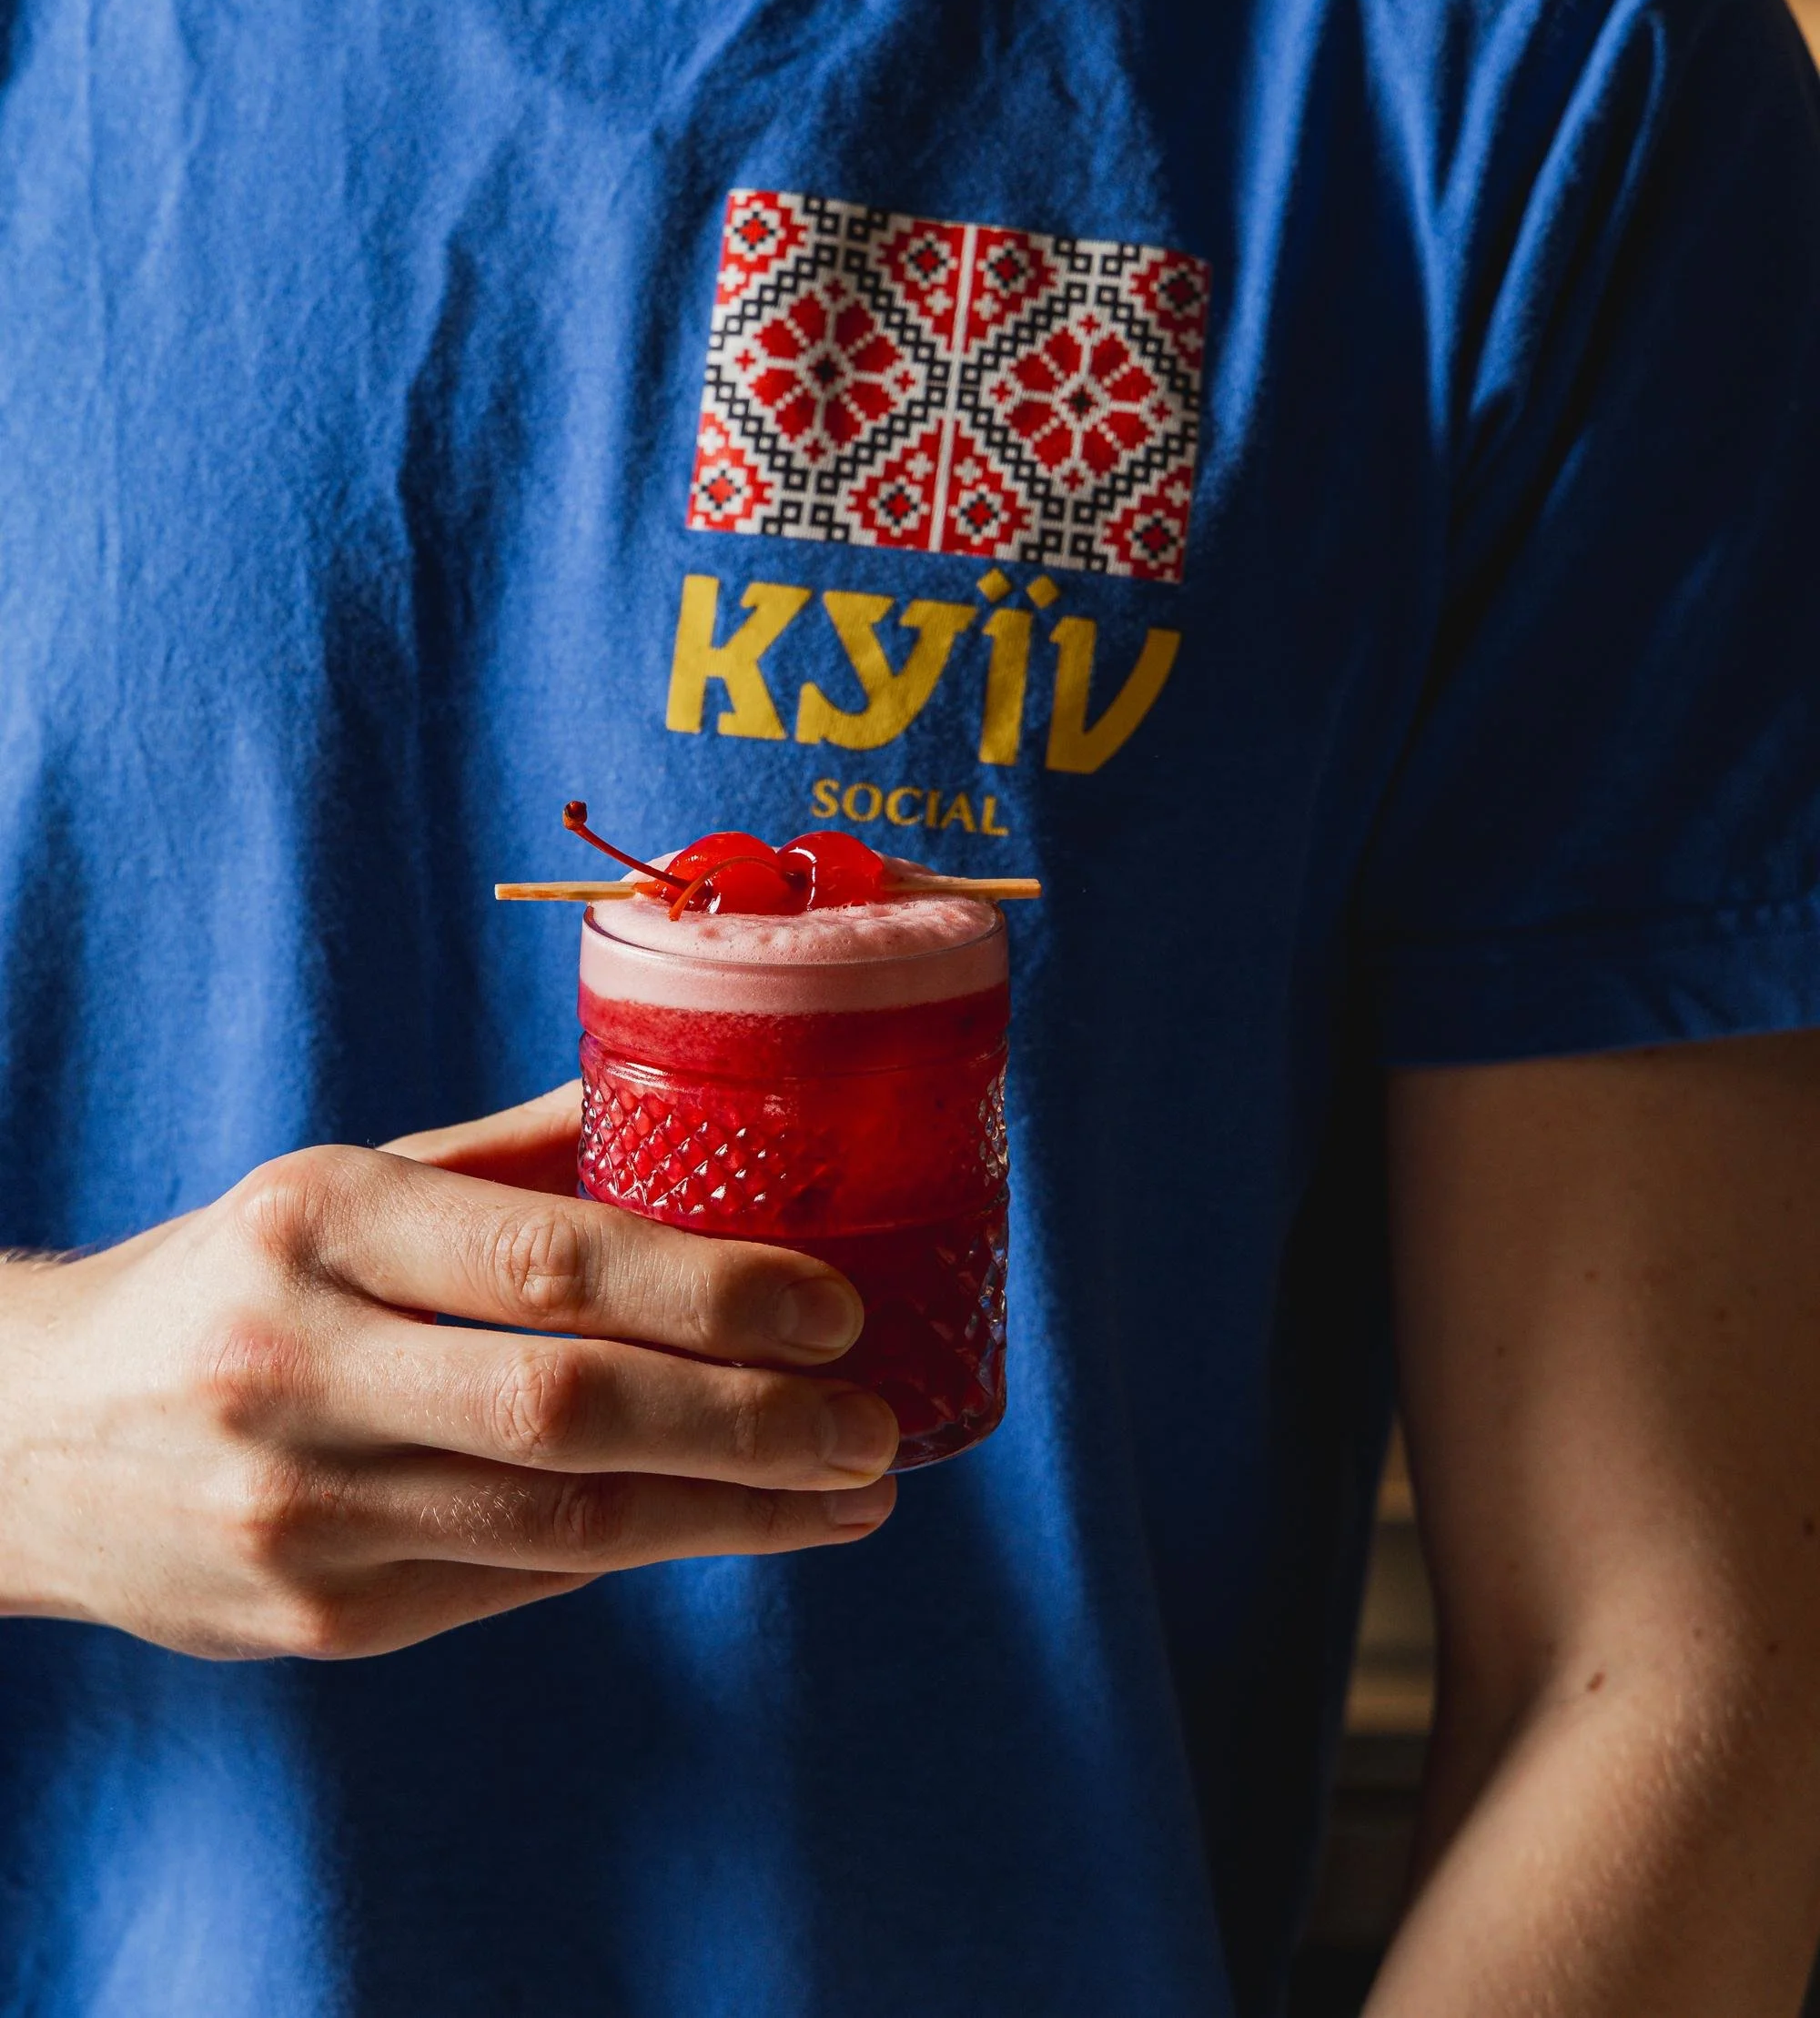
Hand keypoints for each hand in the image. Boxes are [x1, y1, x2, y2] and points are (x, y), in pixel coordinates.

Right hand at [0, 1084, 896, 1659]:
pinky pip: (515, 1585)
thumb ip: (512, 1164)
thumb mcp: (341, 1187)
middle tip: (877, 1423)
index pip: (552, 1259)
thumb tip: (703, 1121)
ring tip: (852, 1492)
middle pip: (572, 1410)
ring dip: (734, 1514)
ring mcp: (297, 1510)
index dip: (716, 1292)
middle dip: (756, 1423)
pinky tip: (727, 1522)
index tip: (838, 1311)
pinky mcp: (313, 1620)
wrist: (20, 1440)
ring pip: (562, 1527)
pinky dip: (640, 1550)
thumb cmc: (228, 1280)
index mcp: (314, 1220)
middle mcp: (292, 1365)